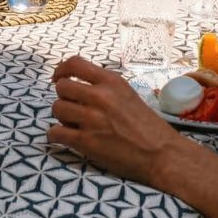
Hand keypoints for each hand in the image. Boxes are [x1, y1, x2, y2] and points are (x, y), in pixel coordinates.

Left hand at [47, 56, 183, 185]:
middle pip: (62, 87)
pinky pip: (55, 133)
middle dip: (64, 97)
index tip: (58, 77)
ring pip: (57, 108)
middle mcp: (100, 96)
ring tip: (74, 125)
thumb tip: (79, 85)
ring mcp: (92, 119)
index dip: (61, 69)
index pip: (75, 63)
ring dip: (62, 117)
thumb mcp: (128, 94)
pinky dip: (56, 136)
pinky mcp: (87, 142)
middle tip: (72, 107)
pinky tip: (65, 138)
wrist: (162, 154)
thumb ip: (104, 87)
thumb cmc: (148, 126)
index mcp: (112, 82)